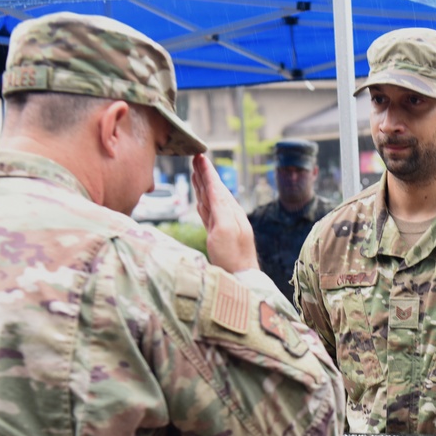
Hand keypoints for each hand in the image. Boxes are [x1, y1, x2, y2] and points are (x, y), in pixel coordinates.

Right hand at [190, 153, 258, 272]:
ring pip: (210, 201)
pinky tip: (201, 200)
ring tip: (196, 173)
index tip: (200, 156)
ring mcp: (223, 226)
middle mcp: (228, 215)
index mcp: (231, 211)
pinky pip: (208, 214)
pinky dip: (203, 204)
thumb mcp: (225, 228)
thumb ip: (220, 207)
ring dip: (203, 187)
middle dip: (204, 175)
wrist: (239, 279)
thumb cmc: (233, 256)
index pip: (217, 186)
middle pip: (213, 190)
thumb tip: (213, 187)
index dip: (207, 172)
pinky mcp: (218, 236)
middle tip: (196, 158)